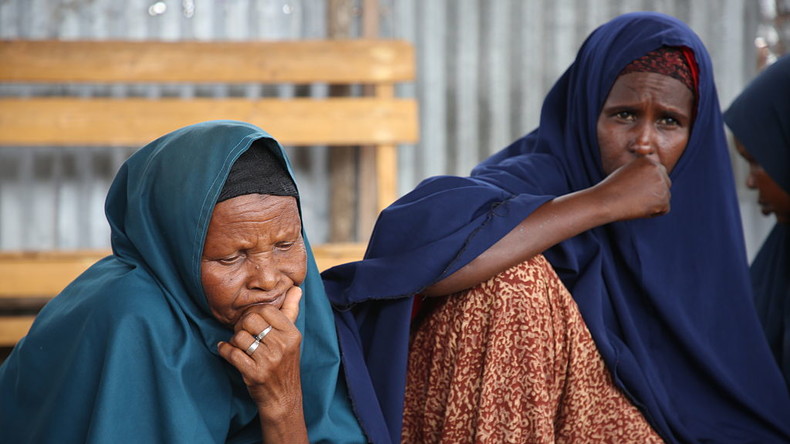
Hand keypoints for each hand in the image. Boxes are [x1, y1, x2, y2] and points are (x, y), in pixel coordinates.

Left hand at [217, 286, 302, 422]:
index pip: (267, 309)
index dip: (254, 312)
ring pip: (240, 336)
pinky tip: (226, 351)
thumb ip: (291, 312)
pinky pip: (232, 353)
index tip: (252, 321)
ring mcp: (269, 361)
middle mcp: (282, 346)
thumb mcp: (292, 338)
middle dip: (241, 325)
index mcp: (292, 334)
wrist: (283, 397)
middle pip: (250, 320)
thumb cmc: (285, 364)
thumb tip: (296, 288)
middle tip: (242, 333)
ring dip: (234, 340)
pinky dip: (224, 350)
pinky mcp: (255, 374)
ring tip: (238, 345)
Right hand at [591, 156, 671, 220]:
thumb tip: (653, 182)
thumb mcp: (627, 172)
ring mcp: (662, 185)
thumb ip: (642, 173)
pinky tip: (638, 209)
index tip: (636, 190)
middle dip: (654, 192)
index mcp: (649, 161)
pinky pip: (663, 209)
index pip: (659, 173)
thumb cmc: (612, 189)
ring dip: (653, 203)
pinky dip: (653, 213)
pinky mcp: (663, 200)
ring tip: (635, 202)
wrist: (606, 201)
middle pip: (665, 184)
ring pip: (664, 197)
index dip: (648, 183)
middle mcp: (658, 170)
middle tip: (636, 198)